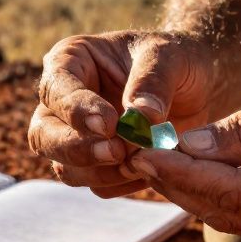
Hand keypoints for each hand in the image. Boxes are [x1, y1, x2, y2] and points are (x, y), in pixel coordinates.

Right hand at [29, 30, 213, 197]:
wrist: (197, 87)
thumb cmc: (175, 60)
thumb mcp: (169, 56)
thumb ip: (153, 82)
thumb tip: (140, 117)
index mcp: (70, 61)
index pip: (56, 89)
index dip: (77, 110)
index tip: (109, 125)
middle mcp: (62, 103)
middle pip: (44, 136)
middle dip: (78, 149)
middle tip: (118, 152)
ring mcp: (75, 138)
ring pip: (66, 168)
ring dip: (102, 172)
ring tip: (143, 160)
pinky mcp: (95, 166)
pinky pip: (97, 185)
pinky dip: (122, 183)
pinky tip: (151, 170)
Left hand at [128, 62, 240, 241]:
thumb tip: (187, 148)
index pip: (232, 192)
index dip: (181, 175)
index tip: (140, 153)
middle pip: (227, 213)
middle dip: (177, 184)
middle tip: (131, 154)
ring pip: (234, 219)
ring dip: (192, 191)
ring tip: (149, 159)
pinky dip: (218, 194)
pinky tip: (187, 170)